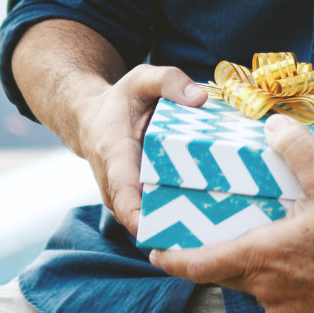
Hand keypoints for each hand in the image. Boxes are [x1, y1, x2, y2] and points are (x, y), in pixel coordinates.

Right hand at [75, 64, 208, 235]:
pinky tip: (213, 214)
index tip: (164, 233)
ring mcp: (127, 198)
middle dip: (175, 226)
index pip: (123, 197)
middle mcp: (117, 186)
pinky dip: (182, 215)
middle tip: (215, 224)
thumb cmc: (120, 102)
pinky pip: (158, 214)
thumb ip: (169, 81)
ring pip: (153, 220)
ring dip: (181, 223)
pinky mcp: (139, 200)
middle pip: (144, 217)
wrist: (93, 121)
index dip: (140, 219)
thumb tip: (200, 98)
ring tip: (220, 221)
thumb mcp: (142, 79)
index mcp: (115, 157)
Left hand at [150, 116, 313, 312]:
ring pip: (263, 292)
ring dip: (271, 274)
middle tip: (249, 233)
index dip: (173, 258)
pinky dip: (296, 294)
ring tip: (302, 251)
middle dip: (233, 255)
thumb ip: (299, 151)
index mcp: (262, 258)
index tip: (156, 252)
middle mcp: (266, 294)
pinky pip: (287, 312)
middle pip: (231, 275)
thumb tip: (274, 125)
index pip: (198, 265)